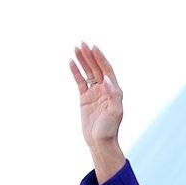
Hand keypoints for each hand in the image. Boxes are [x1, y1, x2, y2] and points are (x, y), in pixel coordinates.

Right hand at [69, 42, 124, 182]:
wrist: (100, 141)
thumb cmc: (110, 129)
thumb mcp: (115, 112)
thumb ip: (113, 94)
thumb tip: (107, 79)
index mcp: (114, 91)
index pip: (107, 70)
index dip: (100, 58)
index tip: (93, 47)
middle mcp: (105, 90)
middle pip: (97, 68)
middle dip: (90, 56)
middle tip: (81, 43)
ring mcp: (94, 93)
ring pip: (88, 73)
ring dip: (82, 61)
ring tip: (75, 48)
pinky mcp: (85, 99)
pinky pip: (80, 82)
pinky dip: (75, 72)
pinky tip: (70, 62)